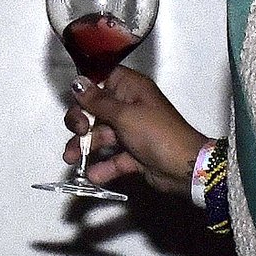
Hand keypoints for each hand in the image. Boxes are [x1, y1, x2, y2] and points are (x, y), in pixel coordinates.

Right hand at [63, 65, 209, 196]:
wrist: (184, 168)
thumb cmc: (156, 132)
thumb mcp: (124, 114)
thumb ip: (96, 101)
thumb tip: (76, 82)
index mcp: (130, 88)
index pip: (101, 79)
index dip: (85, 89)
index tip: (74, 100)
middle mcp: (129, 106)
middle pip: (95, 109)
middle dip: (80, 121)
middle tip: (78, 132)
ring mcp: (131, 131)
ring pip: (100, 135)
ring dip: (84, 147)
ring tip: (71, 159)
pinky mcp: (133, 154)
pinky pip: (112, 158)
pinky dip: (103, 167)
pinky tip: (94, 175)